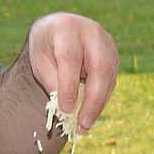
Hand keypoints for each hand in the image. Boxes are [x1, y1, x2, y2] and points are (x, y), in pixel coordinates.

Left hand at [26, 12, 116, 127]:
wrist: (59, 28)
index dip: (69, 85)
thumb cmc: (46, 47)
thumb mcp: (39, 61)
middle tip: (83, 124)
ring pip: (108, 77)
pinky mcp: (114, 54)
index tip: (65, 109)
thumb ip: (52, 81)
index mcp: (66, 28)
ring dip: (98, 104)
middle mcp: (91, 32)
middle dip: (92, 100)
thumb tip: (67, 107)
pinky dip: (101, 99)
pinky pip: (111, 80)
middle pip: (99, 67)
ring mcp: (107, 42)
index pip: (70, 58)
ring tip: (85, 125)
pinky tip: (91, 113)